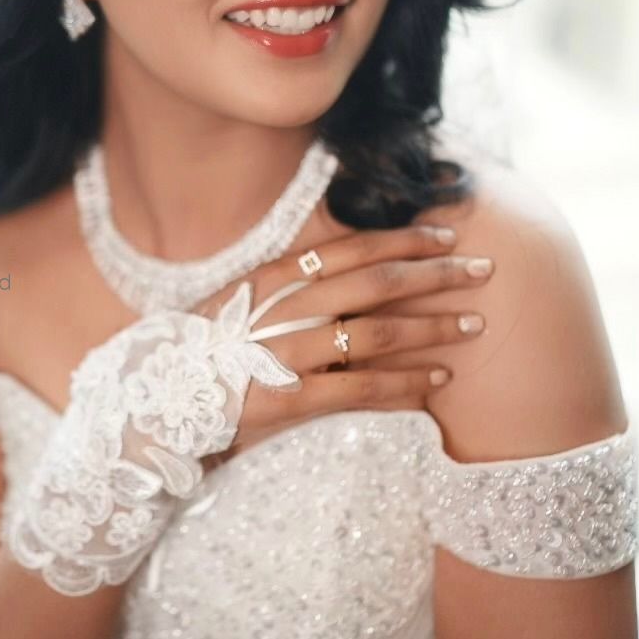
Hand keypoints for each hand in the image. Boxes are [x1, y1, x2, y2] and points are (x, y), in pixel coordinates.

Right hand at [193, 224, 493, 451]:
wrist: (154, 403)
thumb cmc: (205, 348)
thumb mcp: (243, 300)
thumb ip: (292, 285)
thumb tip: (353, 268)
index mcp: (272, 275)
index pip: (352, 247)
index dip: (405, 240)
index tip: (447, 236)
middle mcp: (283, 307)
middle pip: (377, 283)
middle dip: (437, 274)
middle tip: (484, 270)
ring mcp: (286, 353)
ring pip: (378, 333)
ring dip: (433, 327)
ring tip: (474, 324)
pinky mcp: (288, 400)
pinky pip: (363, 389)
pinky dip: (407, 383)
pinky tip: (439, 380)